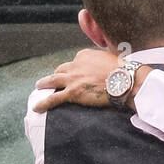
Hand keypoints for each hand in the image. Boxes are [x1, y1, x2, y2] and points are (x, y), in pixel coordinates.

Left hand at [33, 48, 147, 111]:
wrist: (126, 80)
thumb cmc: (123, 70)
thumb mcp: (111, 59)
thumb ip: (102, 61)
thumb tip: (105, 65)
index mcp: (85, 55)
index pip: (74, 61)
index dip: (74, 68)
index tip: (76, 73)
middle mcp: (76, 65)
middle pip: (61, 69)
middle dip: (58, 74)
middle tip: (55, 80)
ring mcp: (72, 79)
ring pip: (52, 80)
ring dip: (44, 84)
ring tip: (40, 86)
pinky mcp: (72, 93)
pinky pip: (53, 98)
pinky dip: (43, 103)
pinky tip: (37, 107)